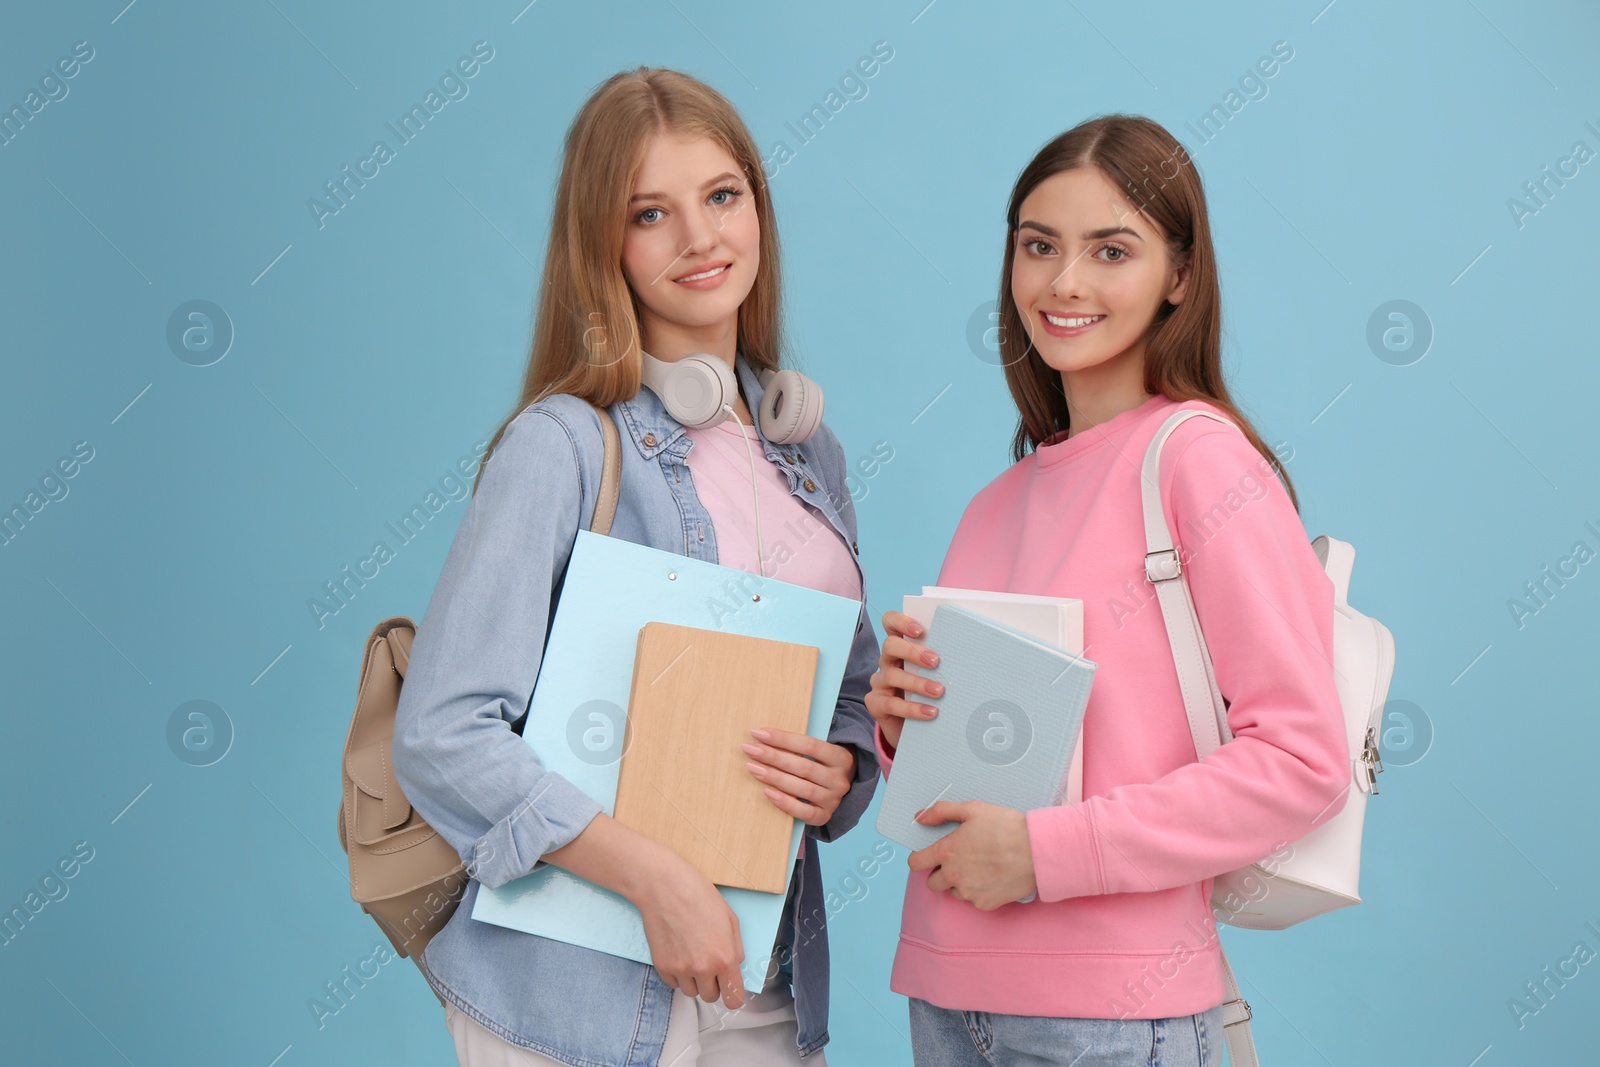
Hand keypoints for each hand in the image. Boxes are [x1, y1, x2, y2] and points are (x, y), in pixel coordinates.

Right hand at [632, 850, 747, 1007]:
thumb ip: (736, 949)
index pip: (733, 999)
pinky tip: (679, 952)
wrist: (665, 888)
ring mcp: (680, 970)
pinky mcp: (662, 966)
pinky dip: (677, 974)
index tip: (730, 990)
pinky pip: (674, 983)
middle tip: (709, 963)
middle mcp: (703, 969)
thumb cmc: (699, 897)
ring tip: (692, 955)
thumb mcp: (730, 920)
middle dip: (713, 984)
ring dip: (694, 980)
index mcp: (725, 958)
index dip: (733, 995)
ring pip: (691, 992)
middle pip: (711, 997)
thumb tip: (735, 968)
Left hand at [742, 729, 855, 826]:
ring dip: (774, 777)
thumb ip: (798, 746)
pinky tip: (767, 792)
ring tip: (753, 768)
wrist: (838, 789)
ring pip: (802, 788)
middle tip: (750, 749)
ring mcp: (833, 800)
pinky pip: (804, 813)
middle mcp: (839, 780)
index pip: (810, 745)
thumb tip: (764, 737)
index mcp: (841, 758)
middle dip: (773, 757)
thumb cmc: (821, 764)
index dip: (782, 739)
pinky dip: (785, 802)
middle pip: (803, 767)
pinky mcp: (824, 816)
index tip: (758, 733)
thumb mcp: (820, 752)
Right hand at [865, 610, 943, 749]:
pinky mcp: (876, 703)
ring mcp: (880, 682)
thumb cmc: (929, 693)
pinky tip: (929, 712)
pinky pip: (891, 704)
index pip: (891, 623)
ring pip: (893, 675)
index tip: (920, 631)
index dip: (901, 622)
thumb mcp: (935, 674)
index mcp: (900, 648)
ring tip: (939, 691)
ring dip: (918, 683)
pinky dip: (912, 708)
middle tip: (935, 661)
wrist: (914, 727)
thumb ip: (944, 662)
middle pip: (890, 645)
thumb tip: (975, 652)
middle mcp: (887, 661)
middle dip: (913, 652)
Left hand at [906, 800, 1036, 910]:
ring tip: (979, 867)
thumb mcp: (972, 809)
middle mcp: (953, 875)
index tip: (927, 855)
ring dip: (959, 883)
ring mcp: (969, 892)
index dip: (920, 858)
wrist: (1036, 851)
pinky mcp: (985, 904)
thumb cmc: (1006, 827)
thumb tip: (920, 817)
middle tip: (958, 861)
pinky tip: (992, 877)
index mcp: (947, 852)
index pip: (916, 863)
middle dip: (940, 873)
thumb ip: (941, 811)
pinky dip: (979, 891)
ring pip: (953, 892)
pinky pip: (973, 900)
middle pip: (931, 883)